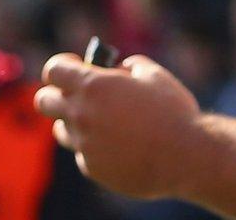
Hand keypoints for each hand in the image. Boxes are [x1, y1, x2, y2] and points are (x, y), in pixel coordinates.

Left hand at [36, 53, 205, 198]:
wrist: (191, 158)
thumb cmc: (176, 113)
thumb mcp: (154, 76)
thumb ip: (129, 67)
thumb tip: (117, 68)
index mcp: (91, 86)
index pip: (53, 70)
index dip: (62, 67)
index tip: (72, 67)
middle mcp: (80, 113)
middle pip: (44, 101)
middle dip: (55, 95)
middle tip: (74, 96)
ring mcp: (84, 143)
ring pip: (61, 130)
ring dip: (74, 124)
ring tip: (100, 125)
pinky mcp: (93, 168)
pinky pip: (84, 156)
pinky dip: (96, 151)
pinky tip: (119, 150)